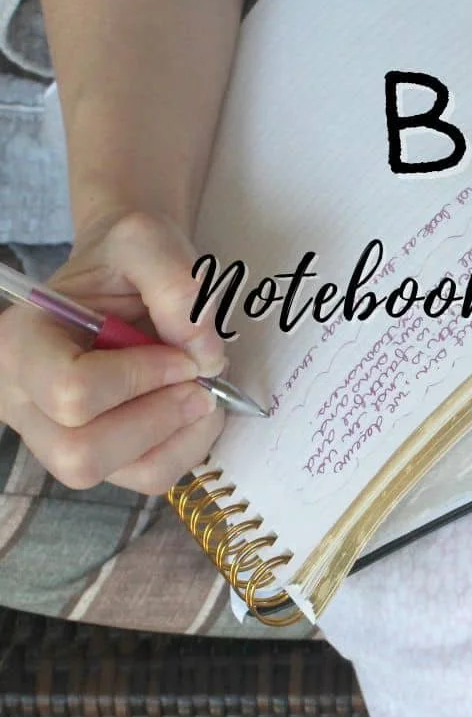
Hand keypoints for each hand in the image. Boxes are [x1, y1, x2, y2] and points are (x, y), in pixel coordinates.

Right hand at [0, 211, 225, 493]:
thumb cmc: (127, 257)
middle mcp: (26, 401)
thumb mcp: (146, 241)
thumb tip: (205, 357)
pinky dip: (189, 446)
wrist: (128, 269)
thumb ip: (177, 285)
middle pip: (82, 453)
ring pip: (122, 474)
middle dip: (159, 418)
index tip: (183, 354)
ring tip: (203, 391)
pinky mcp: (104, 454)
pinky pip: (151, 475)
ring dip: (181, 435)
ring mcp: (60, 436)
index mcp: (22, 344)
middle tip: (199, 379)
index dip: (140, 378)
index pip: (70, 391)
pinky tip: (196, 408)